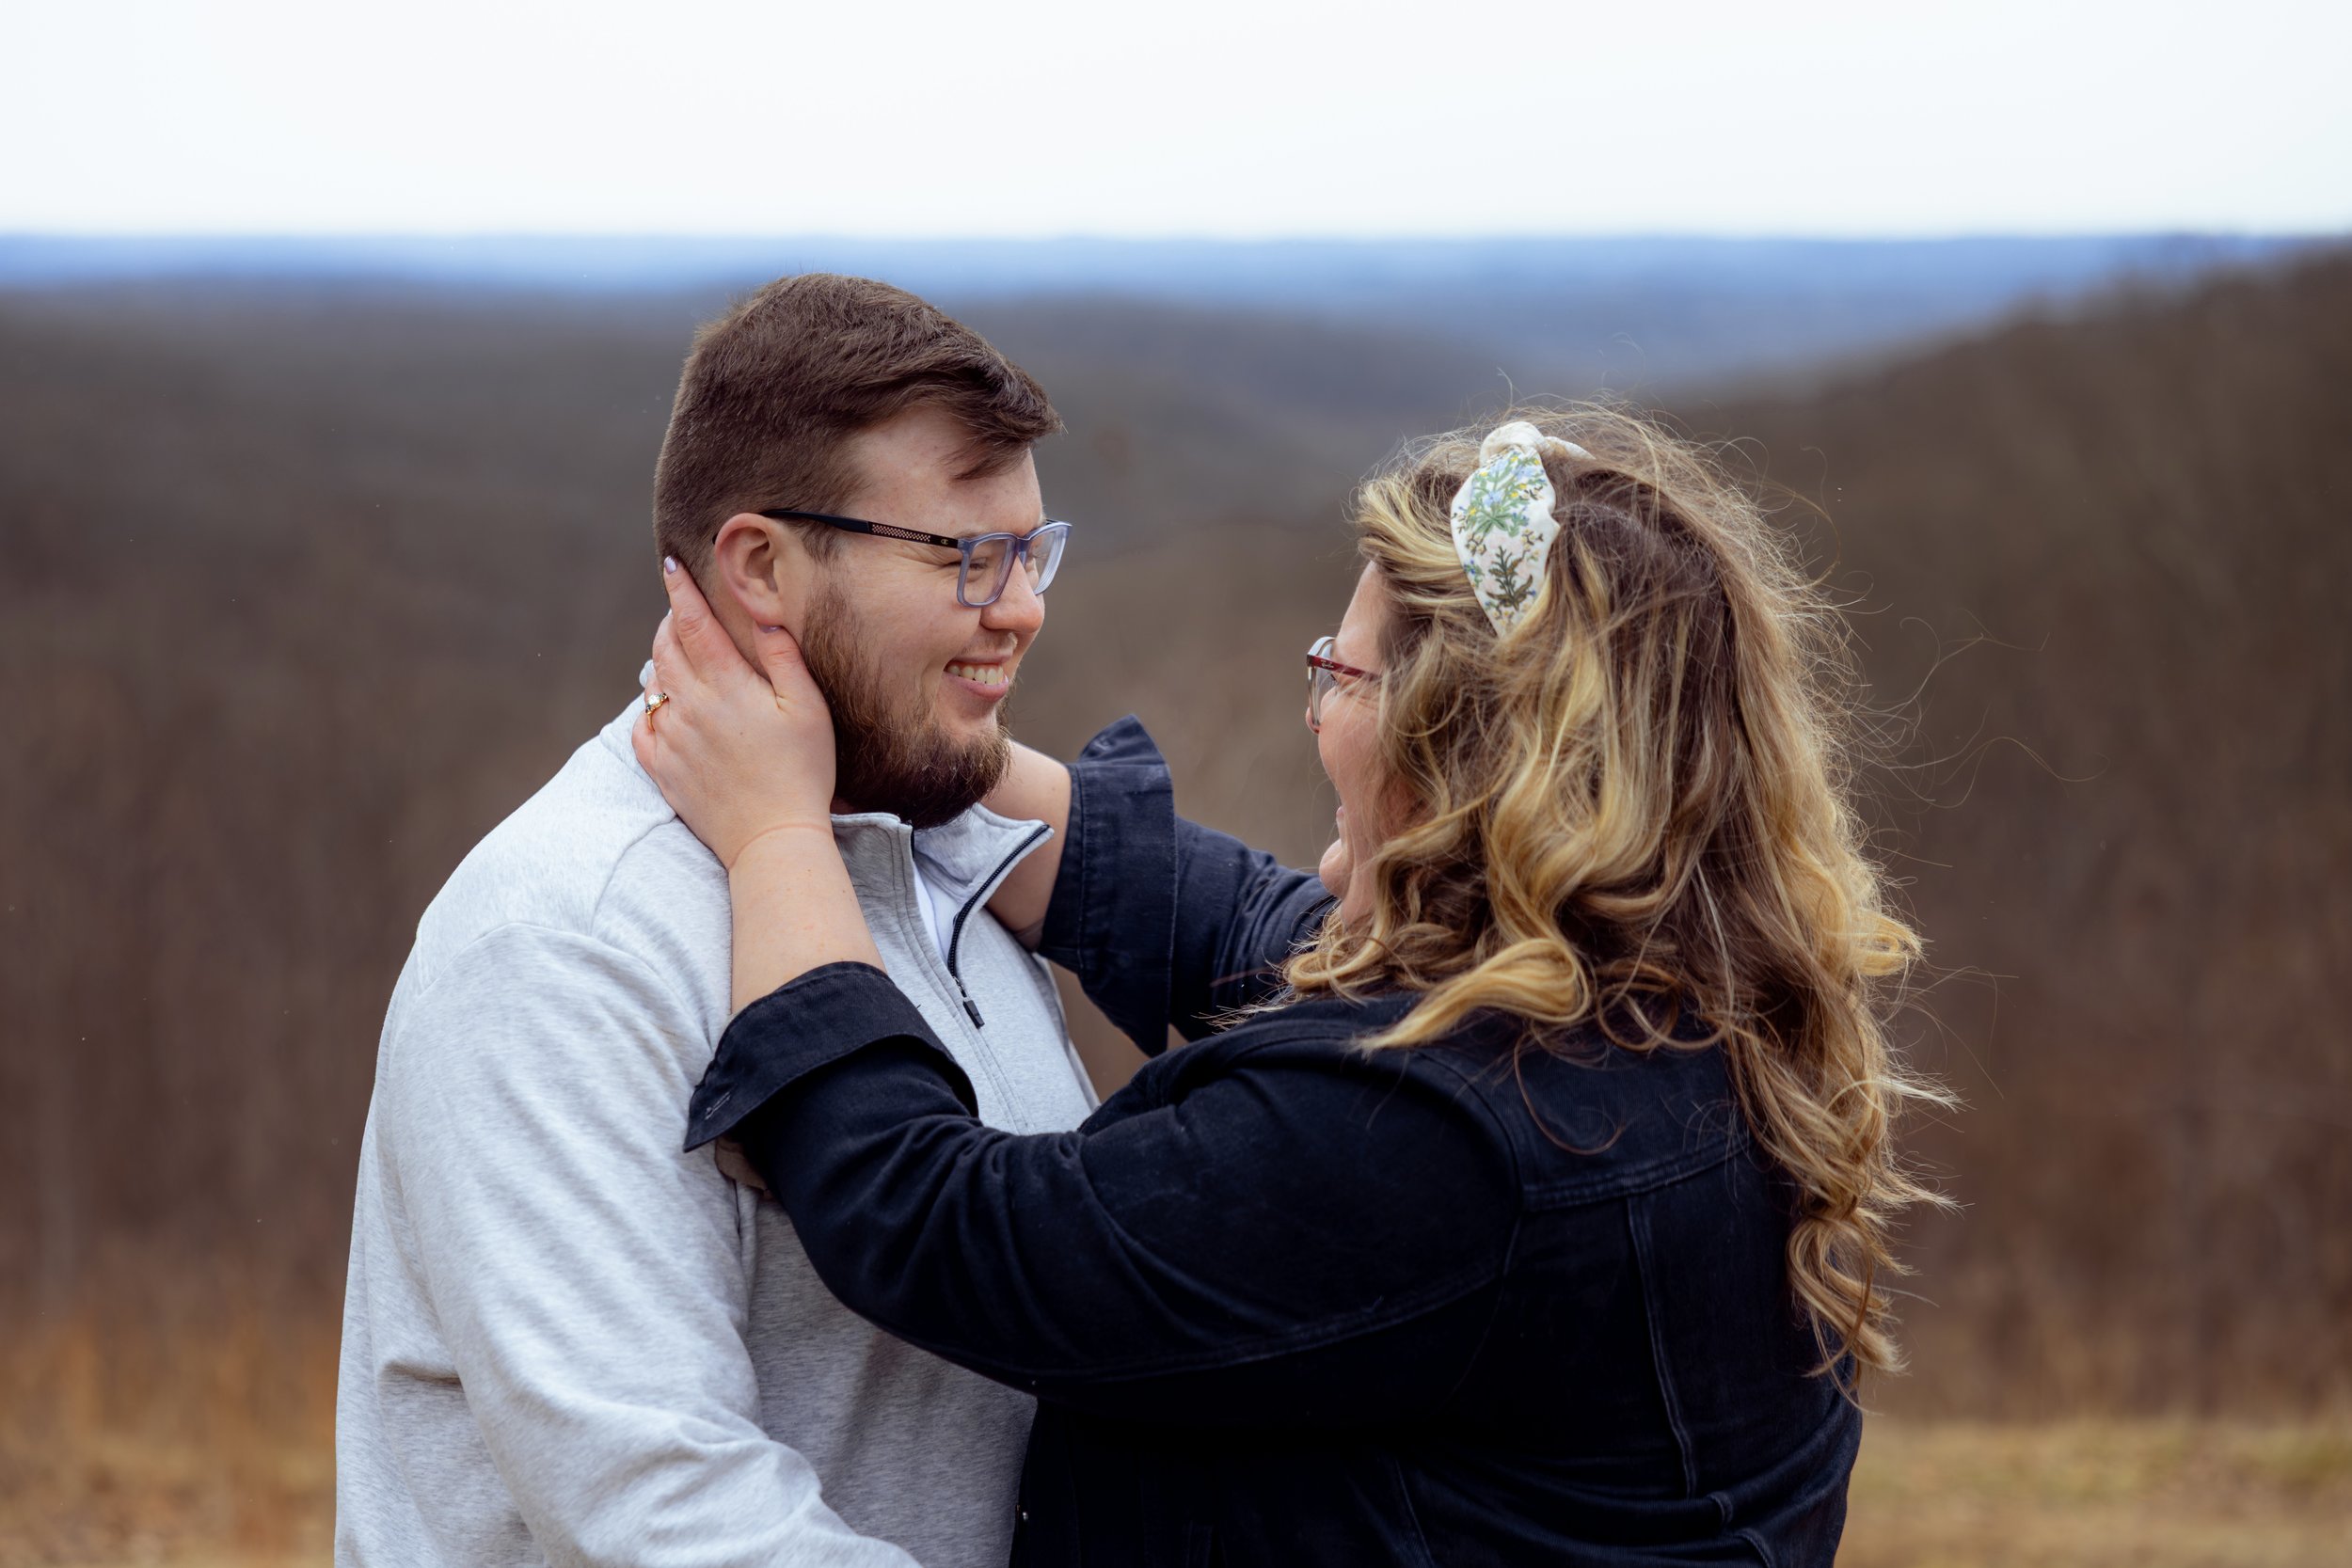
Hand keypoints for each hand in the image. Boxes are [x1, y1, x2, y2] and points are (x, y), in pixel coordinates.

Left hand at [633, 557, 836, 870]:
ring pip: (653, 684)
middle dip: (669, 621)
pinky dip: (651, 708)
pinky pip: (643, 726)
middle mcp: (691, 707)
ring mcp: (672, 739)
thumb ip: (783, 658)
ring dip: (662, 661)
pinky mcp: (662, 769)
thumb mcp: (809, 709)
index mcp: (727, 686)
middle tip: (680, 610)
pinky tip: (666, 707)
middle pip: (665, 648)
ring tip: (678, 656)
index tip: (670, 566)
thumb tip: (763, 617)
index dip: (680, 591)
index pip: (692, 623)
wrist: (773, 838)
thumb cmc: (803, 772)